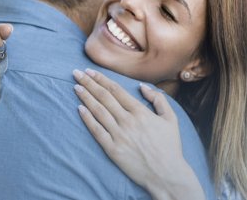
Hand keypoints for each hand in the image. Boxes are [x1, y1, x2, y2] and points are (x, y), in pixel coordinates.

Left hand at [73, 69, 204, 199]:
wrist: (167, 174)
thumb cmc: (170, 146)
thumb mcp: (171, 119)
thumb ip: (158, 99)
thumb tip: (142, 87)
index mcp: (140, 112)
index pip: (116, 90)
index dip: (101, 79)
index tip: (90, 71)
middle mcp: (128, 121)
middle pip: (104, 97)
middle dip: (89, 83)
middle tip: (77, 73)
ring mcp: (119, 135)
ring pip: (98, 111)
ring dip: (85, 97)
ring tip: (76, 87)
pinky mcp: (113, 149)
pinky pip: (97, 131)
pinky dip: (87, 119)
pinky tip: (79, 109)